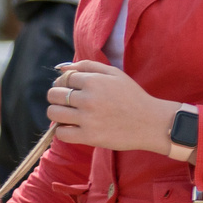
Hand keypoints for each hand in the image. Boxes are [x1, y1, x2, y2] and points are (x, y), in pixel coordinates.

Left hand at [46, 61, 182, 155]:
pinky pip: (61, 133)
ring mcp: (87, 119)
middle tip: (66, 102)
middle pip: (53, 94)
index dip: (64, 83)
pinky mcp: (89, 136)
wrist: (150, 122)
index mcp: (94, 81)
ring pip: (53, 113)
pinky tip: (71, 127)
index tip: (71, 89)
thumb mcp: (114, 74)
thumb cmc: (132, 96)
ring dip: (56, 113)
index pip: (63, 78)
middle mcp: (88, 99)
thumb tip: (61, 68)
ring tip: (67, 115)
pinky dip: (62, 130)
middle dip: (56, 97)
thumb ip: (88, 66)